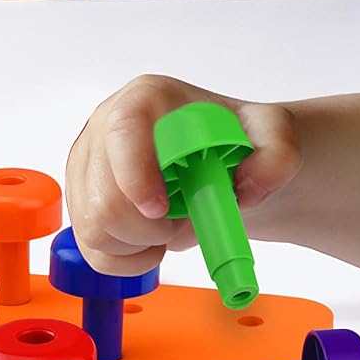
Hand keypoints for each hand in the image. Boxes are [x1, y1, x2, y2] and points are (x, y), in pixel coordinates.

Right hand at [64, 75, 299, 276]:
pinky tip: (155, 242)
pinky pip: (92, 250)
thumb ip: (276, 154)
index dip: (136, 176)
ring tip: (172, 225)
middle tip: (184, 218)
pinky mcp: (82, 202)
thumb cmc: (238, 145)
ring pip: (94, 229)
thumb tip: (248, 188)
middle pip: (102, 196)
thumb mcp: (274, 138)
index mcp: (145, 99)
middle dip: (149, 226)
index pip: (122, 132)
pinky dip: (128, 260)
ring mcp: (87, 167)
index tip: (163, 210)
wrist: (226, 167)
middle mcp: (104, 127)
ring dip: (140, 243)